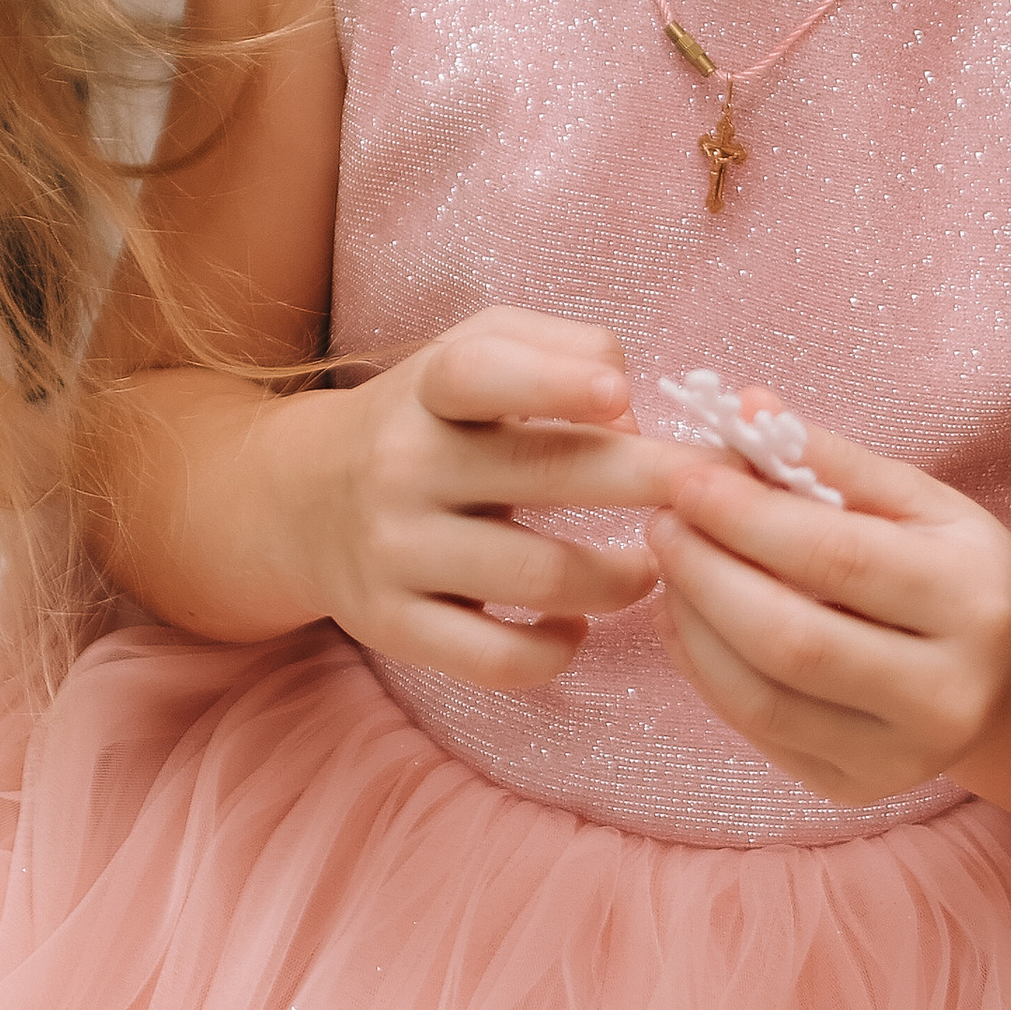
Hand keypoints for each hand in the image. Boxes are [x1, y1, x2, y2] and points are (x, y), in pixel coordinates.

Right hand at [288, 307, 685, 693]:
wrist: (299, 500)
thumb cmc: (429, 418)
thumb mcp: (476, 352)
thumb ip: (561, 351)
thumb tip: (627, 411)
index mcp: (429, 387)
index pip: (480, 372)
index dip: (551, 381)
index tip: (619, 395)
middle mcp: (403, 464)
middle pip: (542, 475)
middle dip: (645, 482)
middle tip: (711, 491)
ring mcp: (394, 551)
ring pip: (537, 576)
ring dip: (621, 577)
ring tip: (653, 566)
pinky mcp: (392, 627)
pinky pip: (496, 658)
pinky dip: (556, 651)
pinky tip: (576, 627)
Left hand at [648, 416, 1010, 809]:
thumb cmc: (956, 565)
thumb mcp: (919, 500)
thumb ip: (832, 458)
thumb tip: (744, 408)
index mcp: (971, 601)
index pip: (838, 558)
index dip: (748, 518)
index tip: (686, 477)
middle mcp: (947, 693)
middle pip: (794, 642)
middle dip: (706, 575)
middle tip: (661, 520)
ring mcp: (903, 757)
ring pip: (764, 701)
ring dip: (693, 626)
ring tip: (668, 566)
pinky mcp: (859, 789)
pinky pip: (759, 733)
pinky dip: (705, 672)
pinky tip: (685, 620)